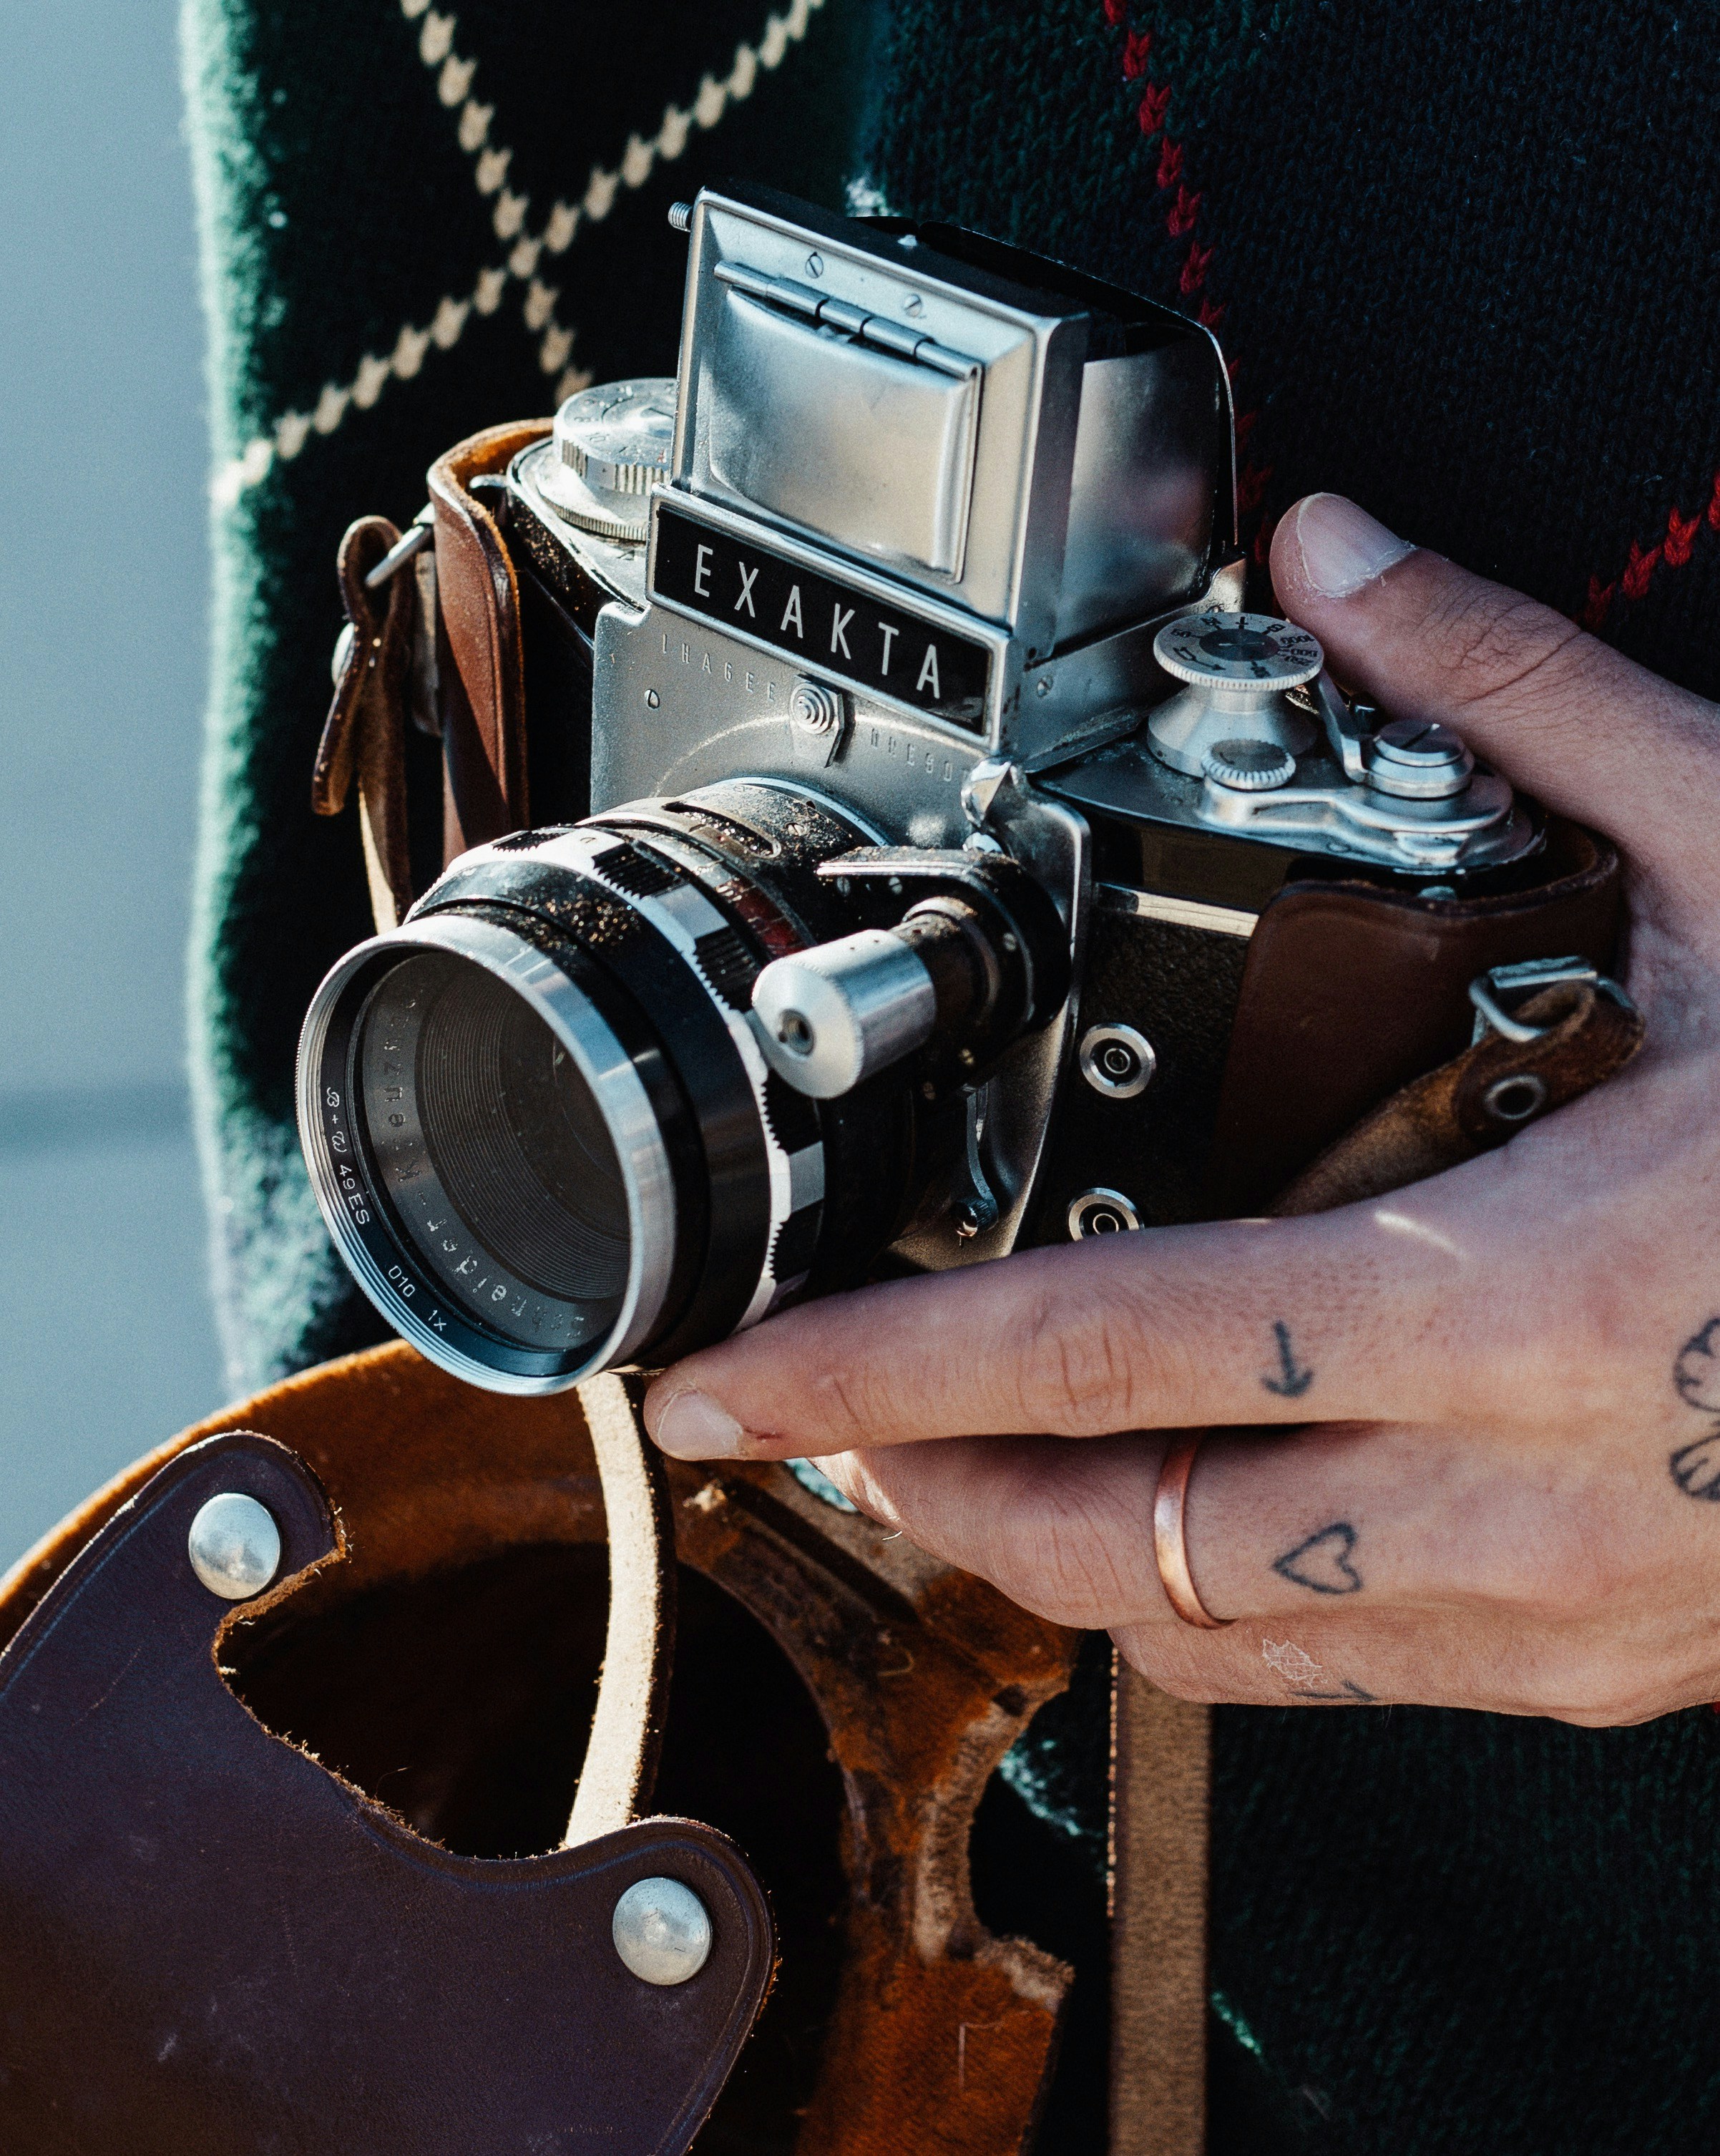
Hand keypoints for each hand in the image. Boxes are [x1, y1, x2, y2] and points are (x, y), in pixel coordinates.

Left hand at [642, 493, 1719, 1725]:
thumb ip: (1522, 703)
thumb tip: (1348, 557)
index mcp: (1527, 1296)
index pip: (1106, 1349)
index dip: (881, 1371)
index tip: (733, 1374)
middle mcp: (1522, 1497)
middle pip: (1109, 1544)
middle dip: (921, 1485)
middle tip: (819, 1403)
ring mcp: (1565, 1618)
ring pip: (1203, 1645)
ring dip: (1049, 1551)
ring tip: (963, 1447)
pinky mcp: (1610, 1668)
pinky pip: (1330, 1680)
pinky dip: (1201, 1601)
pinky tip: (1181, 1502)